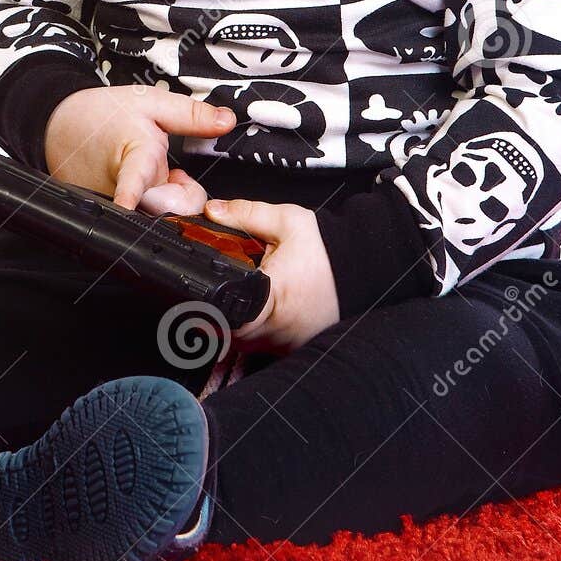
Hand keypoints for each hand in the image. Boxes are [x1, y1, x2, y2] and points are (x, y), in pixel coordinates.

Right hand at [42, 87, 234, 210]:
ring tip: (160, 176)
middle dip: (184, 197)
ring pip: (157, 214)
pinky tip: (147, 185)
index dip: (131, 195)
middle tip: (180, 175)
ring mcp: (115, 204)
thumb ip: (192, 115)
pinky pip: (143, 215)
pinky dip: (152, 201)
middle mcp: (122, 189)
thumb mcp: (152, 103)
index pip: (134, 181)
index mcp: (134, 156)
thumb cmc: (103, 114)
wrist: (62, 126)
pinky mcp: (111, 212)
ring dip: (168, 198)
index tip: (126, 204)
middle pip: (165, 210)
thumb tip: (227, 121)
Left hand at [199, 197, 341, 354]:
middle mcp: (278, 329)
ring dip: (232, 323)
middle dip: (213, 313)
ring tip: (237, 297)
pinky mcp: (293, 348)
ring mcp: (286, 343)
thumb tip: (213, 211)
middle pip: (227, 332)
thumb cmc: (329, 251)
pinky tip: (258, 307)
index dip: (204, 312)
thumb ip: (245, 214)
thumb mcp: (287, 222)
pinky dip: (254, 330)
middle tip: (211, 293)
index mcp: (272, 299)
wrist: (365, 269)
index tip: (195, 302)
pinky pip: (262, 344)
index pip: (225, 318)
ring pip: (242, 343)